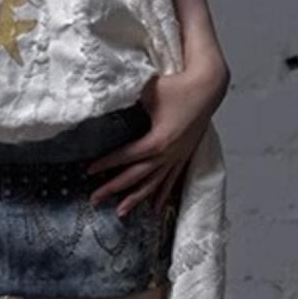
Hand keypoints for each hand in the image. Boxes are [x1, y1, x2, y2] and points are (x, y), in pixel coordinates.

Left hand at [85, 66, 227, 219]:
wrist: (208, 86)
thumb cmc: (179, 87)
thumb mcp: (148, 91)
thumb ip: (127, 100)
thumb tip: (105, 103)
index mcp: (157, 140)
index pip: (126, 156)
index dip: (106, 164)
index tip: (89, 171)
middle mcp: (168, 154)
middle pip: (136, 176)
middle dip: (114, 188)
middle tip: (95, 199)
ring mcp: (177, 157)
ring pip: (154, 184)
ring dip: (136, 198)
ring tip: (121, 212)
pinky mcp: (184, 155)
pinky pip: (171, 180)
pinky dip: (161, 194)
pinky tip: (154, 207)